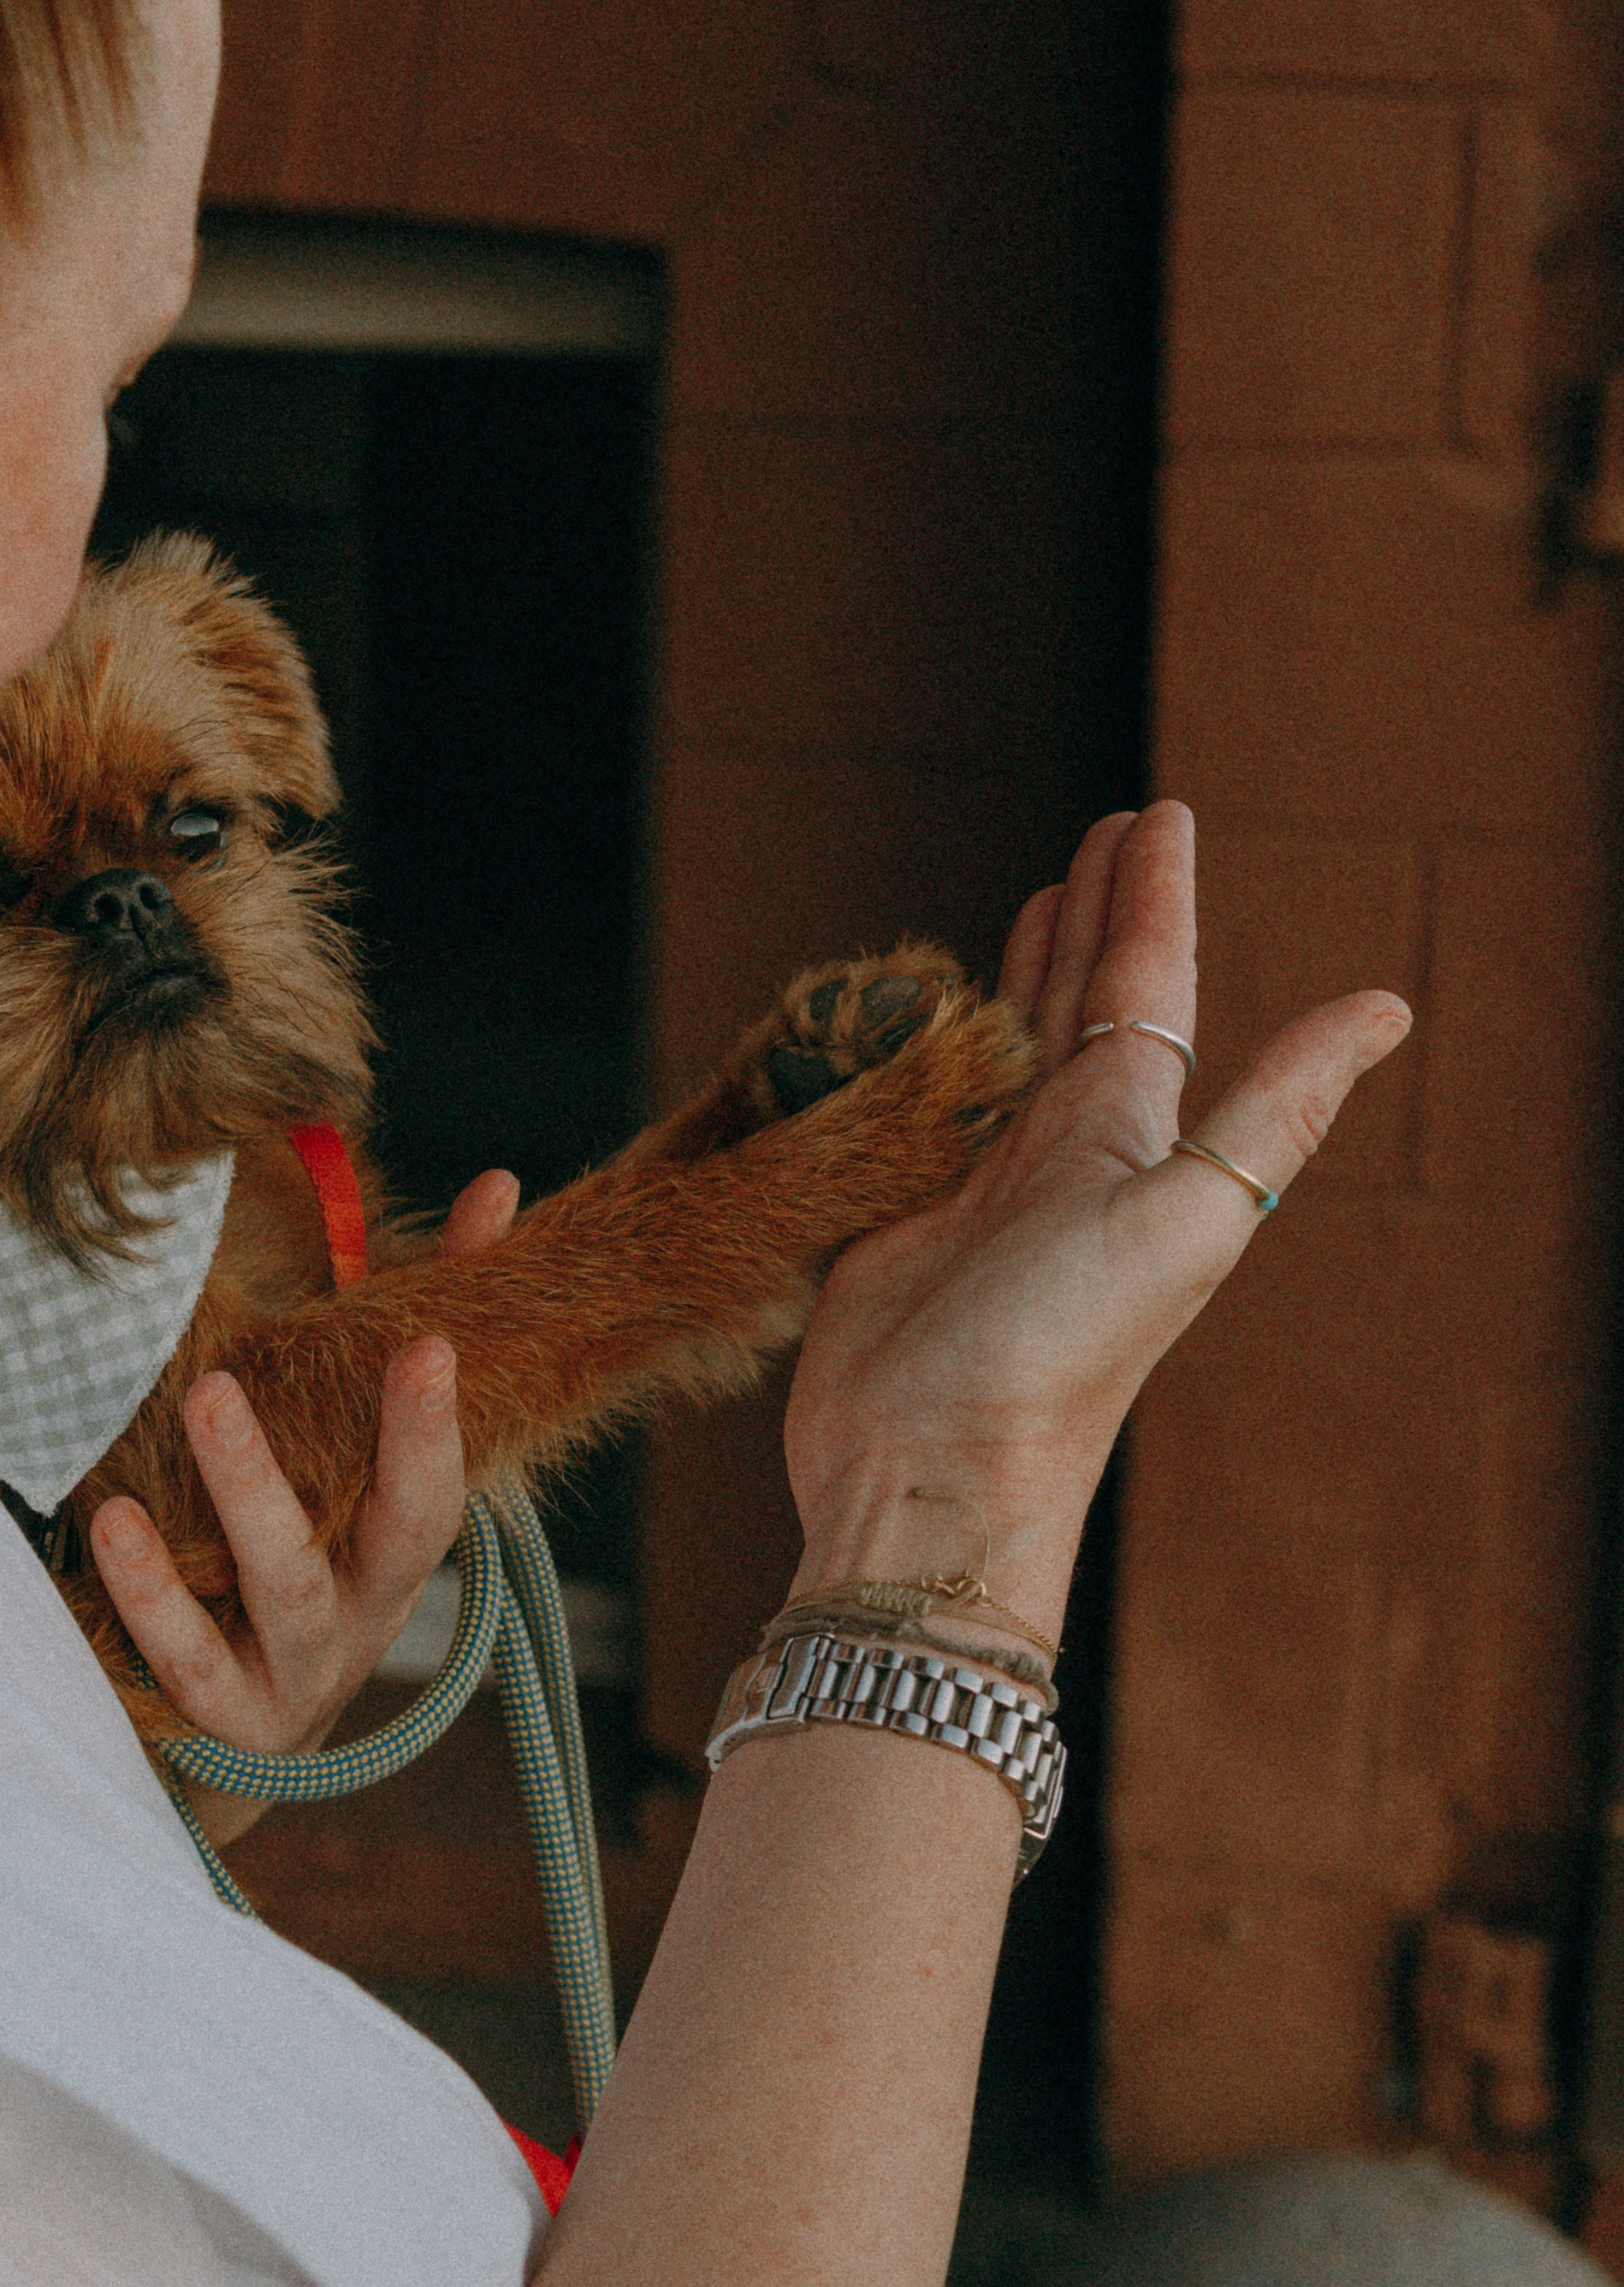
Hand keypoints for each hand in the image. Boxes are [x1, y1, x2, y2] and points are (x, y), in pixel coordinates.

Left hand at [86, 1168, 520, 1843]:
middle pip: (382, 1542)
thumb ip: (423, 1324)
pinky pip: (188, 1660)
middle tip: (242, 1376)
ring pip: (280, 1591)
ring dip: (242, 1500)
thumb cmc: (308, 1551)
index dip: (437, 1424)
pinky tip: (110, 1523)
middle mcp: (365, 1618)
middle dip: (352, 1454)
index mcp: (397, 1553)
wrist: (242, 1730)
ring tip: (197, 1406)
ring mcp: (298, 1676)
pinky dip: (152, 1597)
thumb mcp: (358, 1456)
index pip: (437, 1490)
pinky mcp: (226, 1721)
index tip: (432, 1342)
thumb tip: (498, 1188)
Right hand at [783, 804, 1410, 1626]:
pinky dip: (922, 1047)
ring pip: (1006, 1042)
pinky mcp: (896, 1217)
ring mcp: (977, 1182)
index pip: (1146, 982)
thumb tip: (1389, 1005)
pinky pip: (914, 1102)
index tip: (1154, 813)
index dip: (1151, 895)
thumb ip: (1277, 1110)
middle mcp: (1059, 1148)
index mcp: (1126, 1132)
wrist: (935, 1473)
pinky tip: (924, 1022)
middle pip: (1083, 999)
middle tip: (1101, 830)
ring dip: (1023, 968)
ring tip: (1034, 897)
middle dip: (1094, 912)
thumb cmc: (1063, 1355)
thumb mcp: (1189, 1217)